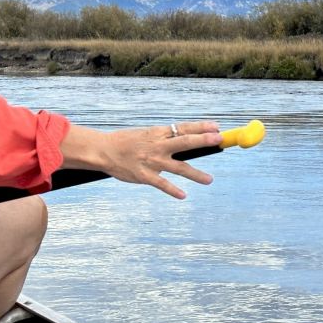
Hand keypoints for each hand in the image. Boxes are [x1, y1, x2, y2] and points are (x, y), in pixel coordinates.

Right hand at [60, 120, 222, 198]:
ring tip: (209, 179)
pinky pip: (161, 184)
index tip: (216, 126)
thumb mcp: (145, 134)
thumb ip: (163, 137)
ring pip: (178, 167)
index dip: (200, 127)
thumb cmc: (125, 142)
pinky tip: (184, 195)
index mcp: (158, 133)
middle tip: (219, 139)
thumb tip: (182, 136)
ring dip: (195, 174)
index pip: (183, 128)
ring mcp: (152, 161)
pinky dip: (172, 190)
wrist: (103, 150)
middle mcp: (157, 145)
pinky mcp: (144, 176)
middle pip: (185, 142)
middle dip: (203, 140)